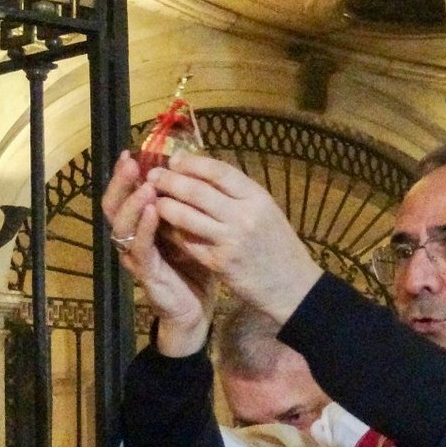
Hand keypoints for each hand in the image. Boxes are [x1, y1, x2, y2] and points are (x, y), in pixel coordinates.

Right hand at [101, 151, 215, 356]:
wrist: (195, 311)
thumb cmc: (192, 269)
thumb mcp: (190, 232)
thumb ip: (185, 207)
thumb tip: (190, 172)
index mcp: (140, 227)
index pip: (124, 194)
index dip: (124, 174)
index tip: (132, 151)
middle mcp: (131, 239)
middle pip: (113, 206)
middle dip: (120, 182)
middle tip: (130, 162)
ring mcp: (135, 257)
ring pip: (121, 226)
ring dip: (133, 203)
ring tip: (146, 185)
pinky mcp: (146, 274)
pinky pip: (140, 248)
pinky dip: (145, 228)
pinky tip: (153, 211)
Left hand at [145, 153, 323, 323]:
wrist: (292, 286)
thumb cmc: (278, 245)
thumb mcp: (266, 211)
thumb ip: (238, 194)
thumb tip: (203, 173)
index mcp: (257, 197)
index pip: (219, 171)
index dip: (192, 163)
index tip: (174, 160)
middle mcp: (244, 215)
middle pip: (197, 191)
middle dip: (170, 181)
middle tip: (153, 176)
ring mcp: (231, 240)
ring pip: (186, 216)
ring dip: (165, 206)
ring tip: (154, 200)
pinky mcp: (219, 262)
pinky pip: (188, 242)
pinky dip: (173, 232)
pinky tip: (164, 227)